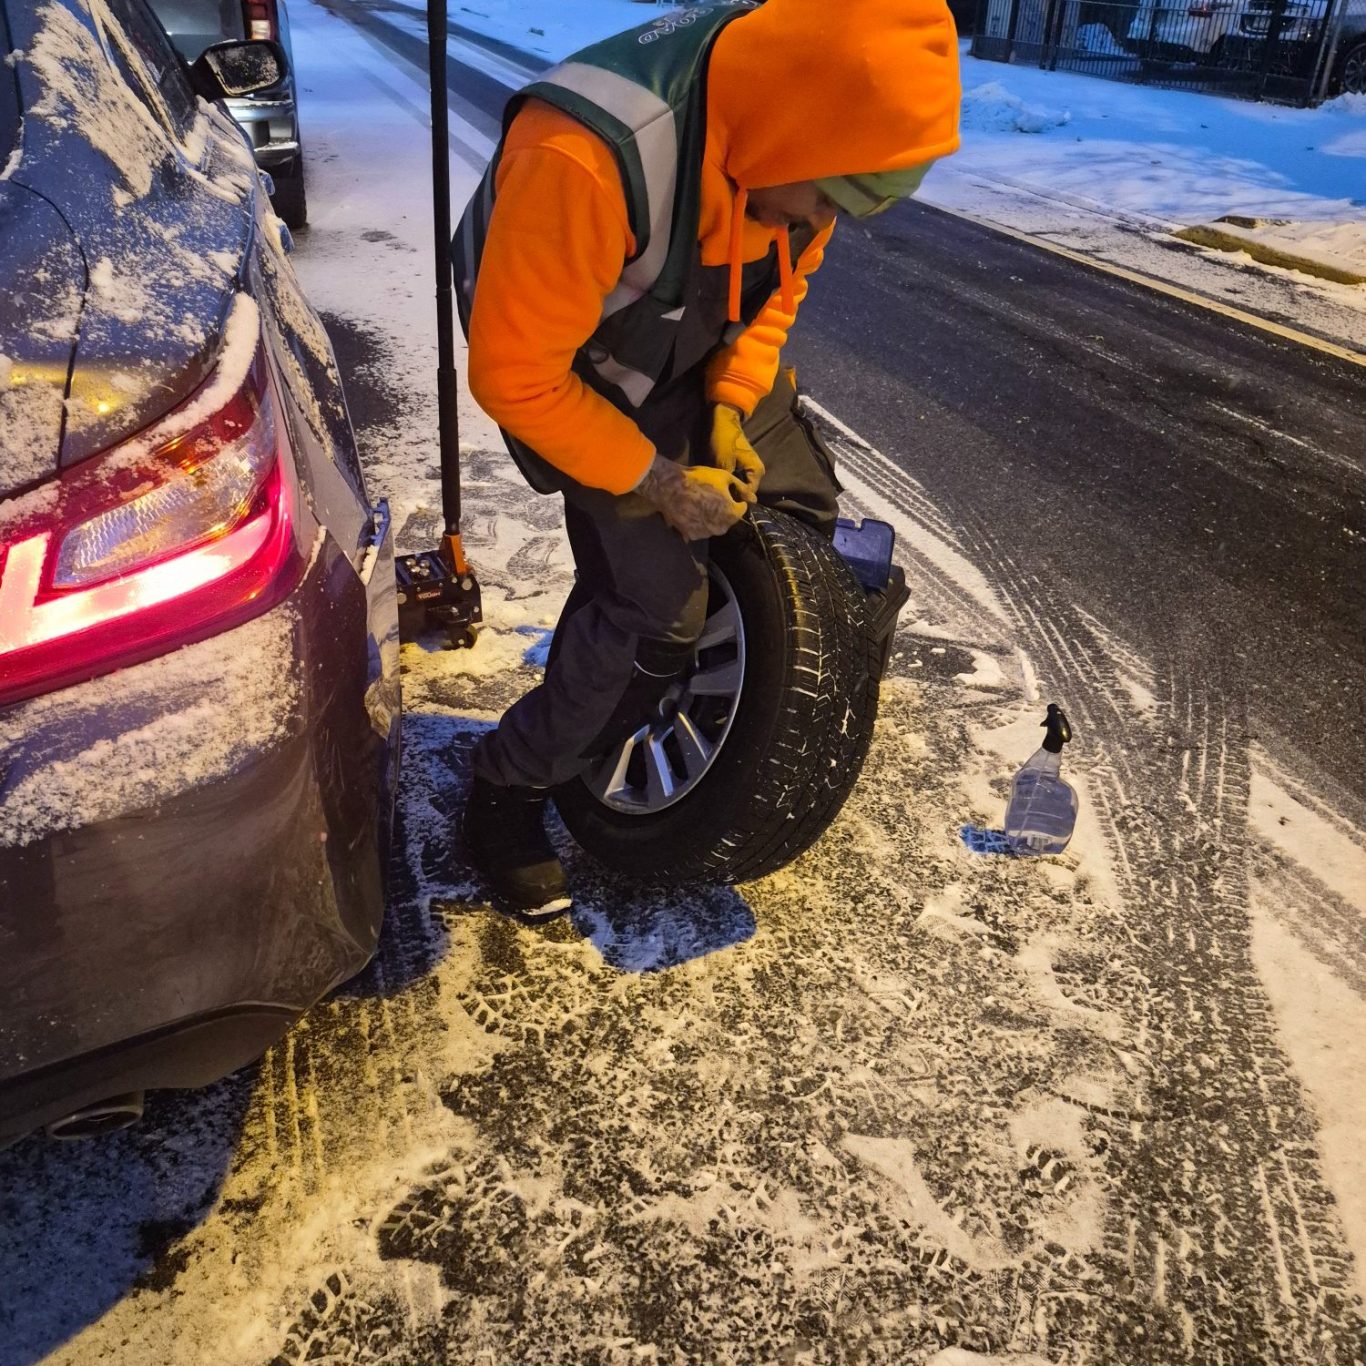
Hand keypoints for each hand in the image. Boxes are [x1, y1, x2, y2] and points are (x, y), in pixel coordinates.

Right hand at [636, 455, 753, 540]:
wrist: (670, 487)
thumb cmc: (699, 479)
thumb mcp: (724, 477)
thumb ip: (741, 488)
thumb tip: (754, 498)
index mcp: (731, 514)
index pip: (741, 509)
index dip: (736, 500)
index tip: (727, 493)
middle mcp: (721, 528)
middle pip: (728, 520)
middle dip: (724, 511)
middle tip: (712, 498)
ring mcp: (705, 533)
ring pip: (714, 527)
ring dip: (711, 518)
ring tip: (700, 505)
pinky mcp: (691, 535)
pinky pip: (700, 530)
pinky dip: (698, 524)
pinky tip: (691, 512)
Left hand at [711, 403, 764, 495]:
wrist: (724, 420)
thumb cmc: (724, 441)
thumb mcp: (723, 464)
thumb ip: (729, 483)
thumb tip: (729, 500)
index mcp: (756, 471)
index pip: (748, 495)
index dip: (735, 501)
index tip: (722, 504)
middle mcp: (757, 471)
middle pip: (746, 491)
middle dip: (733, 495)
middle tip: (718, 500)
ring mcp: (751, 467)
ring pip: (741, 485)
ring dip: (731, 488)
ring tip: (718, 494)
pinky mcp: (744, 464)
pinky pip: (739, 478)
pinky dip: (730, 481)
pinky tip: (720, 484)